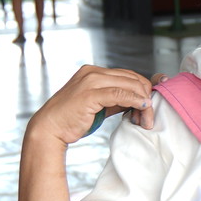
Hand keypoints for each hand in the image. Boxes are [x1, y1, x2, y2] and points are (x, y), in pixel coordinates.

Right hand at [27, 65, 154, 144]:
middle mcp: (92, 72)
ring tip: (146, 120)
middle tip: (149, 118)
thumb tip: (141, 100)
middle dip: (147, 97)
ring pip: (130, 85)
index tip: (150, 106)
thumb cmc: (72, 118)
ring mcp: (90, 81)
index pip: (128, 75)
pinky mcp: (89, 94)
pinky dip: (135, 101)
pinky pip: (120, 94)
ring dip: (144, 102)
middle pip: (132, 79)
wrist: (49, 128)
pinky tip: (142, 109)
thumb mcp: (99, 104)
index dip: (143, 90)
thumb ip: (117, 99)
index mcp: (93, 71)